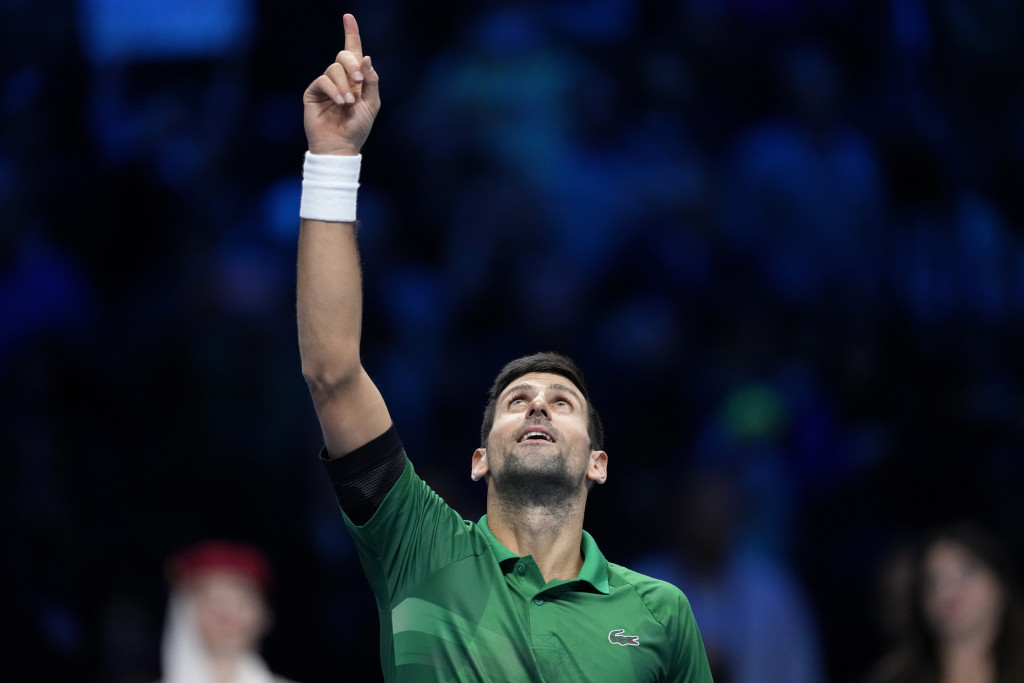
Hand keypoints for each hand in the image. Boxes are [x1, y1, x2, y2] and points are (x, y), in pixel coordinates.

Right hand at [303, 13, 379, 155]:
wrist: (341, 146)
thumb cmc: (358, 128)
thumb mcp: (372, 103)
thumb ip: (371, 81)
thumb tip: (366, 57)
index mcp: (356, 79)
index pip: (353, 52)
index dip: (351, 33)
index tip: (348, 17)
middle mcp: (340, 79)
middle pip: (344, 55)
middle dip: (353, 65)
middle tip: (360, 82)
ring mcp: (326, 85)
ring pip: (334, 69)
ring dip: (345, 85)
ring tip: (349, 104)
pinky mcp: (313, 92)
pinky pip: (323, 80)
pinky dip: (334, 90)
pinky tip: (340, 103)